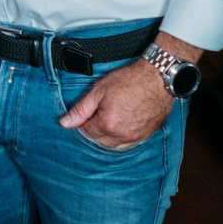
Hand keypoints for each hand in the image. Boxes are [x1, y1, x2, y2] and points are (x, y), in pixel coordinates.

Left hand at [56, 32, 196, 148]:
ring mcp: (135, 138)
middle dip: (94, 128)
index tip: (90, 109)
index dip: (84, 120)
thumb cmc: (130, 80)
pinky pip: (127, 144)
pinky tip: (121, 124)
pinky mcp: (145, 136)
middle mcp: (121, 136)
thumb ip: (80, 110)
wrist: (158, 78)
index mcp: (107, 125)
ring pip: (113, 145)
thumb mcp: (99, 90)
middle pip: (99, 141)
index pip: (86, 132)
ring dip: (107, 135)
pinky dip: (120, 137)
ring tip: (111, 116)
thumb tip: (64, 123)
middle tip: (100, 111)